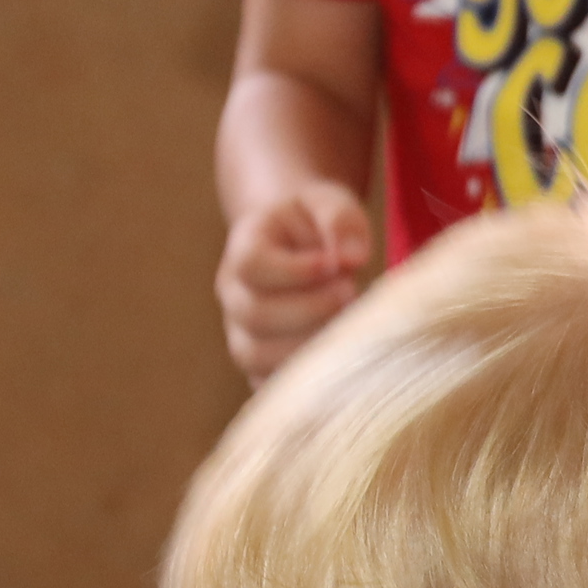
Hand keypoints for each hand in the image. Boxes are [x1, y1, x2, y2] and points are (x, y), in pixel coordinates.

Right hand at [220, 180, 375, 379]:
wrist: (298, 246)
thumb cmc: (316, 225)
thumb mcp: (329, 203)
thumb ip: (341, 220)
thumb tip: (352, 257)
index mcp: (245, 247)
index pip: (252, 264)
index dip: (292, 270)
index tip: (333, 264)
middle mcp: (234, 293)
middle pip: (253, 313)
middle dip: (309, 309)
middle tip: (350, 293)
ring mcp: (240, 332)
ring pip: (254, 355)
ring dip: (305, 346)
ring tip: (345, 328)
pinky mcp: (256, 364)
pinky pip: (265, 384)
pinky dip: (299, 381)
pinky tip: (334, 358)